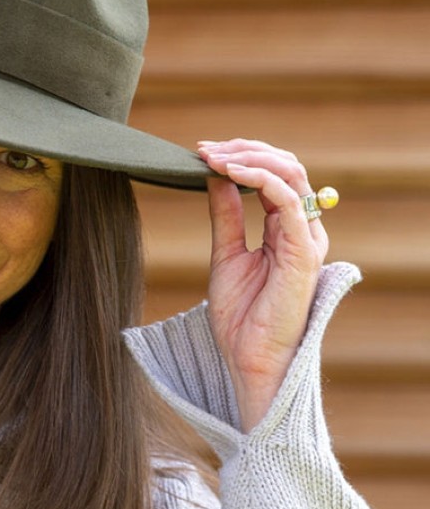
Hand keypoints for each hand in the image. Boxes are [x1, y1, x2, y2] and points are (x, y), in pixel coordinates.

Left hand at [197, 139, 328, 431]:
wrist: (248, 359)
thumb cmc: (241, 315)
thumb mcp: (225, 253)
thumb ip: (225, 214)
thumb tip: (214, 176)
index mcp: (285, 229)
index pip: (273, 175)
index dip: (240, 157)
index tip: (201, 152)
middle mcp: (301, 230)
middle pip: (286, 167)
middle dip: (245, 150)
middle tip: (206, 148)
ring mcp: (306, 240)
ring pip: (291, 175)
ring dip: (250, 158)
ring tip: (214, 156)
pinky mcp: (303, 253)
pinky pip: (288, 202)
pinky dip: (260, 179)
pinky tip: (231, 172)